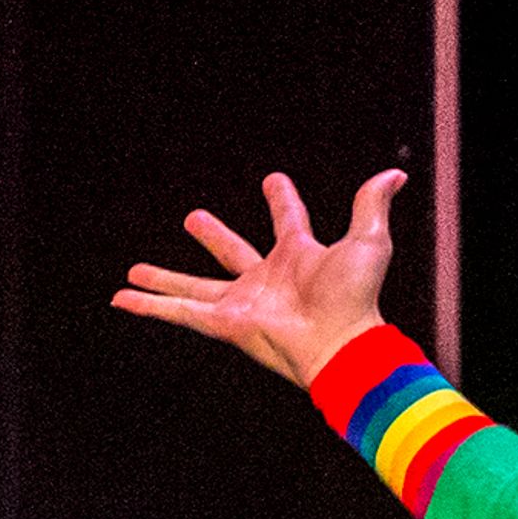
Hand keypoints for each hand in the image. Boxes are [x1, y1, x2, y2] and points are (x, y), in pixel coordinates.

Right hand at [113, 169, 405, 388]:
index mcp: (300, 256)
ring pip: (194, 287)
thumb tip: (396, 174)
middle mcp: (268, 279)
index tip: (274, 181)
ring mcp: (243, 303)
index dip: (282, 200)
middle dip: (213, 237)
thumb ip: (372, 205)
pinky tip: (121, 299)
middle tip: (193, 219)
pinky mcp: (225, 323)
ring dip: (165, 278)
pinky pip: (180, 312)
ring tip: (135, 269)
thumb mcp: (368, 242)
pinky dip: (149, 307)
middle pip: (233, 253)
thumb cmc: (357, 299)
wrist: (340, 344)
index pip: (288, 220)